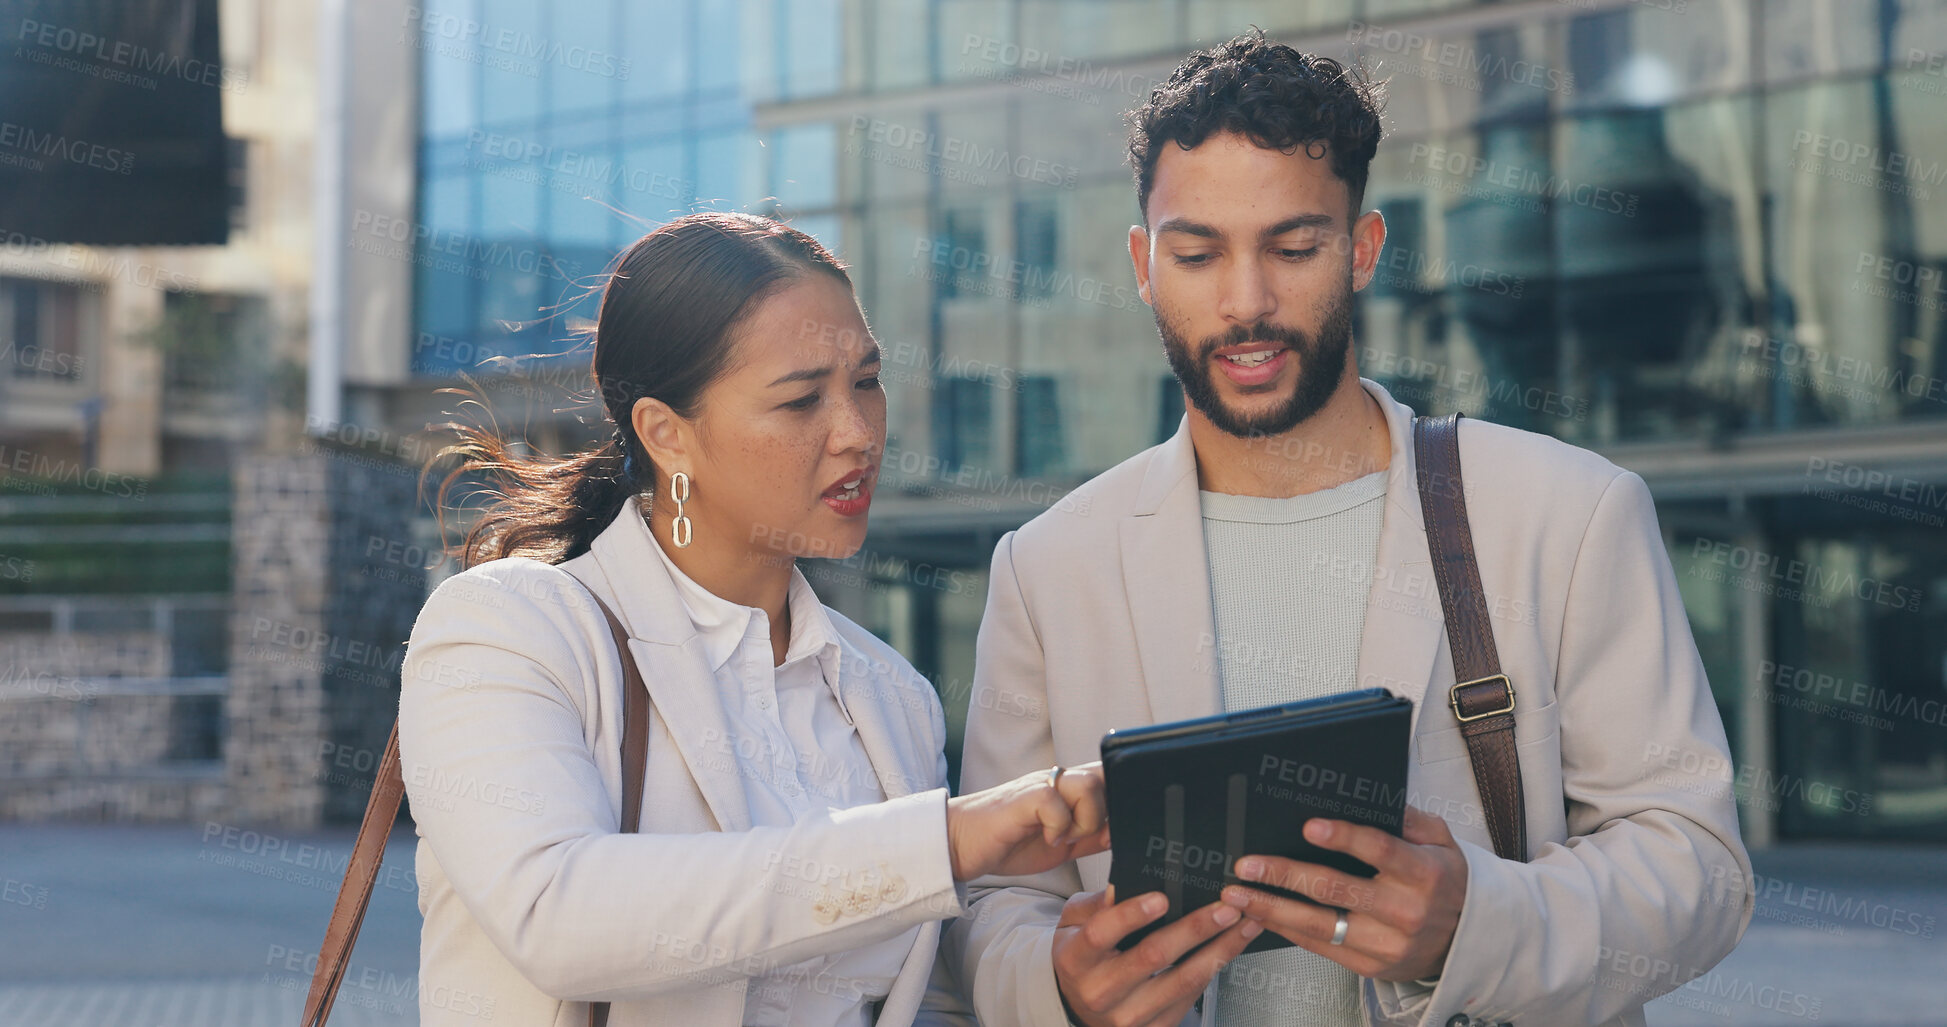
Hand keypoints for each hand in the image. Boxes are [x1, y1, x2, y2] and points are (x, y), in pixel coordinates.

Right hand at [946, 762, 1109, 880]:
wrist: (960, 844)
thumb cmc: (1008, 842)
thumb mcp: (1060, 844)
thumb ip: (1089, 837)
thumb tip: (1119, 833)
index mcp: (1067, 789)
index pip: (1107, 776)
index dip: (1120, 798)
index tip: (1111, 829)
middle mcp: (1055, 781)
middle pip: (1104, 777)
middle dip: (1104, 814)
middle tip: (1081, 837)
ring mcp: (1039, 787)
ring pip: (1087, 784)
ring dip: (1085, 819)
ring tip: (1065, 838)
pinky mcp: (1022, 799)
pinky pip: (1054, 801)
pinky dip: (1059, 826)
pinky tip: (1048, 840)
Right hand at [1054, 887, 1259, 1026]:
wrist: (1080, 1007)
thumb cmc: (1082, 960)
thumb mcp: (1073, 924)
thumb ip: (1097, 904)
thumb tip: (1121, 885)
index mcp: (1076, 960)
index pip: (1101, 935)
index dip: (1131, 915)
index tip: (1161, 898)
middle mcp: (1101, 992)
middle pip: (1153, 957)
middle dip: (1195, 928)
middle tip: (1224, 908)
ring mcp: (1129, 1015)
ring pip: (1182, 980)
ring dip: (1219, 950)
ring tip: (1242, 925)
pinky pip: (1192, 996)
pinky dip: (1214, 969)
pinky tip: (1229, 948)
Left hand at [1219, 806, 1466, 980]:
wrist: (1465, 940)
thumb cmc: (1443, 881)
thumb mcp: (1440, 841)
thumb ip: (1408, 818)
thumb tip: (1369, 795)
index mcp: (1423, 873)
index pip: (1379, 850)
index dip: (1343, 837)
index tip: (1307, 826)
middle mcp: (1404, 911)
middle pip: (1335, 889)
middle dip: (1284, 875)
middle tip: (1247, 864)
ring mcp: (1386, 943)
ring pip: (1319, 924)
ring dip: (1271, 908)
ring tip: (1238, 894)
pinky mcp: (1371, 966)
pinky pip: (1320, 947)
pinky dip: (1286, 930)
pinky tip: (1260, 915)